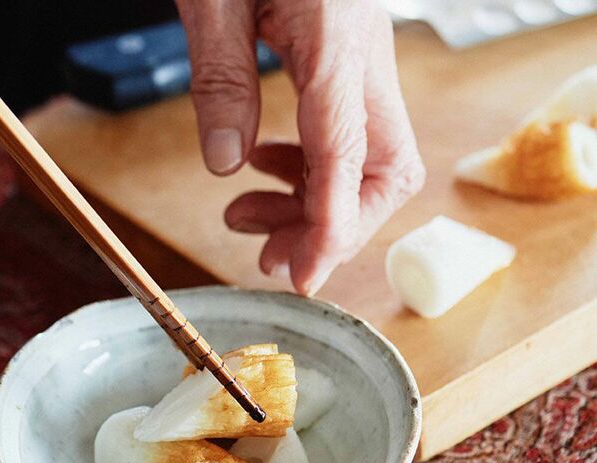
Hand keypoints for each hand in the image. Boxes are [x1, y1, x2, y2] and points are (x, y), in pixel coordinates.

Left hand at [177, 0, 424, 294]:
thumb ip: (221, 79)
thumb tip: (225, 164)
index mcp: (334, 41)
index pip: (349, 157)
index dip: (330, 228)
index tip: (302, 277)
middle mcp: (365, 55)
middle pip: (386, 168)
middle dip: (334, 226)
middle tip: (268, 255)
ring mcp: (363, 58)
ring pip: (370, 157)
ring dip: (315, 203)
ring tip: (244, 216)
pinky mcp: (346, 58)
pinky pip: (348, 131)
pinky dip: (309, 166)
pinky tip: (261, 166)